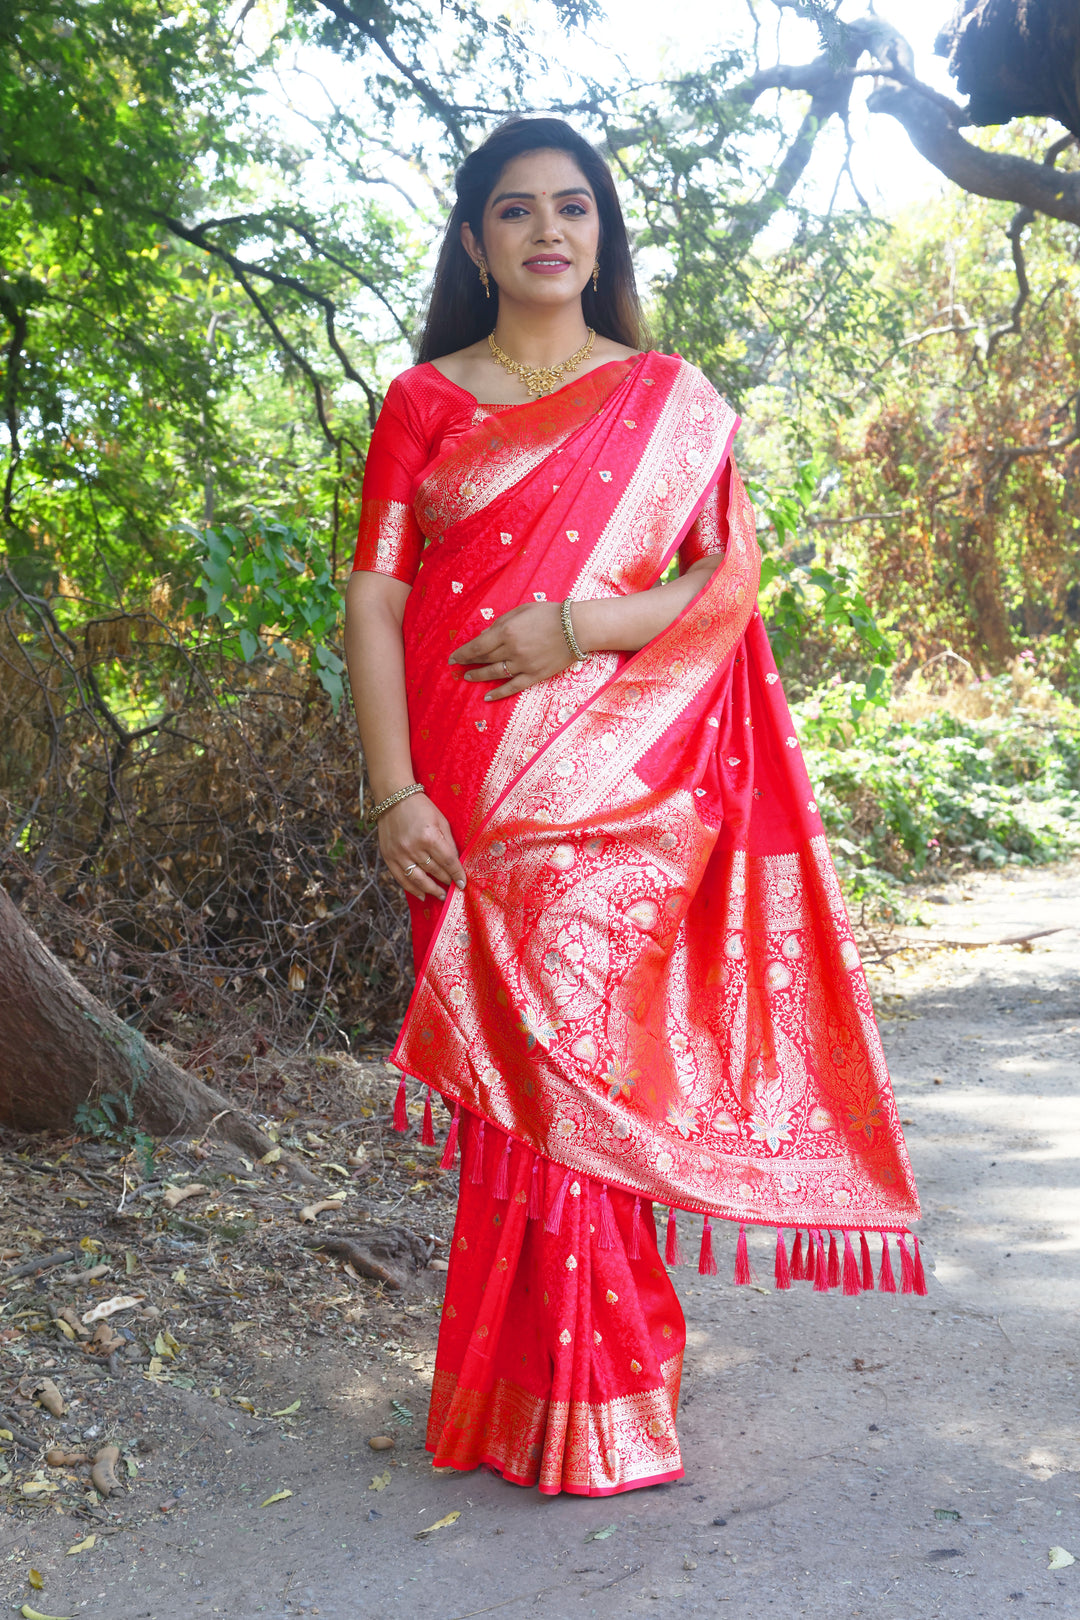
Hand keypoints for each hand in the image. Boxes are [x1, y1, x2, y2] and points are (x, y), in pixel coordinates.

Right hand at [377, 792, 465, 900]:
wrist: (394, 798)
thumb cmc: (421, 808)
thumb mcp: (441, 821)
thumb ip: (449, 843)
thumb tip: (456, 864)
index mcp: (430, 836)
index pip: (448, 861)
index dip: (457, 874)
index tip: (463, 884)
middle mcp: (413, 847)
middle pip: (434, 871)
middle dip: (446, 881)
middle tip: (453, 889)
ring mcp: (399, 854)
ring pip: (418, 879)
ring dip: (431, 890)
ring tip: (441, 895)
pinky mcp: (388, 857)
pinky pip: (401, 878)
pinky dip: (412, 889)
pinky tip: (422, 895)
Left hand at [450, 601, 574, 700]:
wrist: (577, 628)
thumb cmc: (549, 614)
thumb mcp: (521, 611)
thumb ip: (501, 623)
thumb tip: (485, 636)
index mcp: (506, 631)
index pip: (477, 646)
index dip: (463, 653)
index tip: (453, 658)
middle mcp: (512, 650)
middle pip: (484, 659)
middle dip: (469, 663)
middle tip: (458, 666)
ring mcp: (523, 665)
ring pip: (494, 674)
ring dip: (479, 676)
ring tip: (468, 678)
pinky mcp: (534, 675)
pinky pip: (513, 687)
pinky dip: (499, 693)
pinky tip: (487, 696)